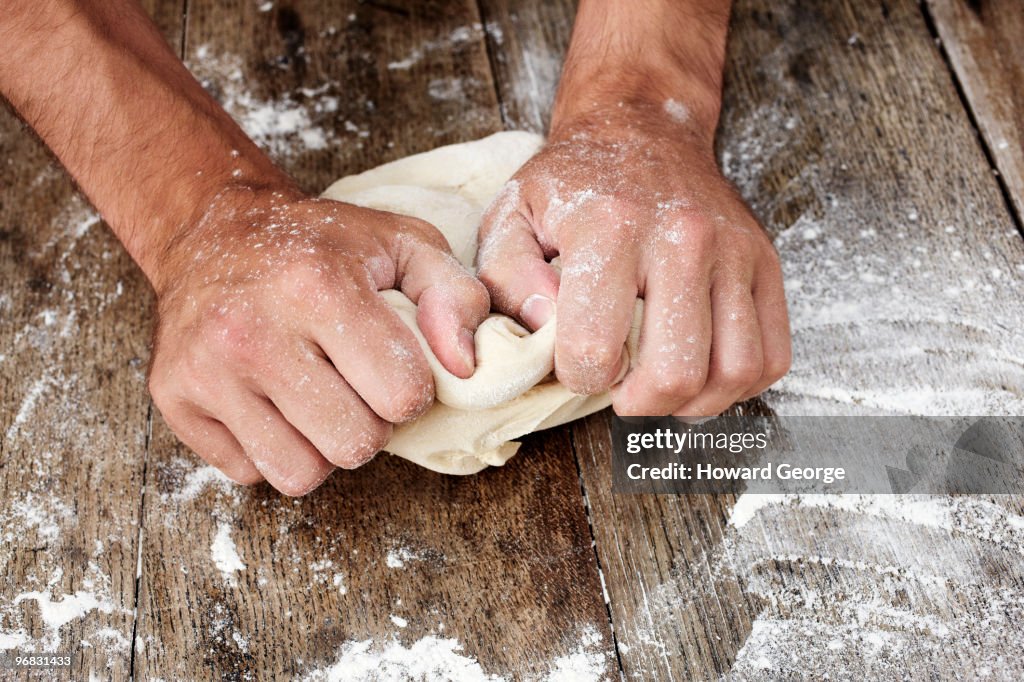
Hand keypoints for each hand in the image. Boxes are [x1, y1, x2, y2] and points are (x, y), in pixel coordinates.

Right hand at [148, 186, 488, 493]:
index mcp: (317, 286)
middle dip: (369, 423)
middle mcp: (252, 331)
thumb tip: (465, 367)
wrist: (213, 232)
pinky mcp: (174, 400)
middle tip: (353, 383)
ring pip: (300, 474)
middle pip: (354, 445)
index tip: (393, 364)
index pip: (402, 396)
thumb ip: (455, 296)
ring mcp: (206, 370)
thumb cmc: (322, 245)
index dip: (411, 388)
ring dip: (321, 446)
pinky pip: (249, 473)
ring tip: (315, 396)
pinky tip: (270, 402)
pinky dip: (270, 449)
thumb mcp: (403, 244)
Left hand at [477, 108, 790, 416]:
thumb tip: (543, 331)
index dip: (578, 377)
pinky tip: (702, 375)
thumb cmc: (573, 182)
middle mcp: (682, 237)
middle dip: (638, 403)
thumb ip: (506, 280)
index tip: (575, 363)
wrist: (641, 128)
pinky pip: (771, 355)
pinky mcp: (764, 261)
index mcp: (610, 227)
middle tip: (620, 390)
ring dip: (692, 404)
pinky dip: (739, 385)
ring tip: (660, 389)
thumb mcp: (512, 215)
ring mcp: (732, 250)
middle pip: (675, 373)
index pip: (596, 350)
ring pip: (733, 372)